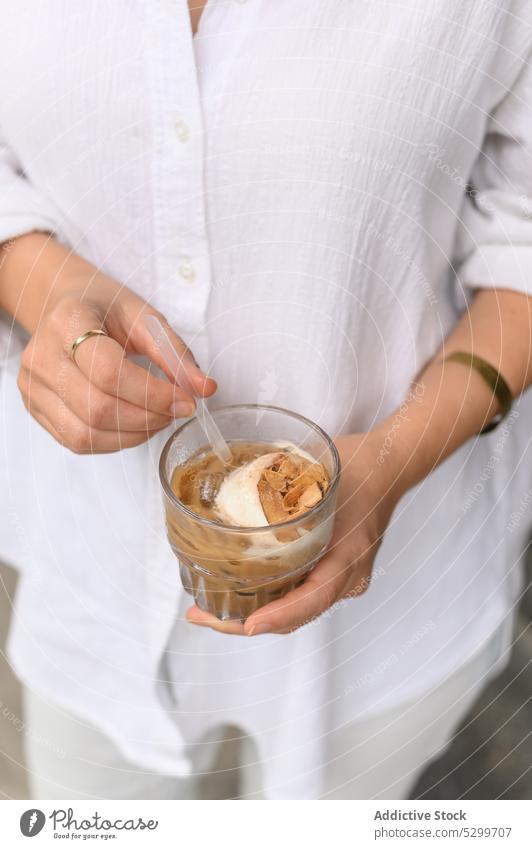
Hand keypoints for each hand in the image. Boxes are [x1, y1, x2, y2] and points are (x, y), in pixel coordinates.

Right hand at [17, 274, 215, 452]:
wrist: (67, 307)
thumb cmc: (107, 311)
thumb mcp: (145, 318)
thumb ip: (174, 353)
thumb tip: (205, 389)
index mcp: (67, 321)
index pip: (109, 372)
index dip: (153, 394)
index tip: (186, 400)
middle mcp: (41, 355)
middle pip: (97, 408)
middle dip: (148, 418)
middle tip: (175, 410)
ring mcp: (32, 385)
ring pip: (85, 433)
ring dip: (133, 435)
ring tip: (157, 418)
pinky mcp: (34, 408)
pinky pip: (76, 441)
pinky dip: (114, 441)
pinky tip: (134, 424)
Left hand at [186, 431, 404, 634]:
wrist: (386, 465)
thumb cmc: (357, 467)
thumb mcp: (320, 476)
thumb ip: (286, 491)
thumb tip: (234, 500)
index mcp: (349, 557)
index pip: (314, 598)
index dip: (280, 614)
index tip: (249, 624)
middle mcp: (347, 577)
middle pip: (296, 615)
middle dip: (246, 623)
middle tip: (202, 615)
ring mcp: (340, 578)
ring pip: (293, 610)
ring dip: (251, 613)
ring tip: (209, 610)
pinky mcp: (330, 571)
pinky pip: (296, 594)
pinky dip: (266, 598)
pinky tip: (235, 592)